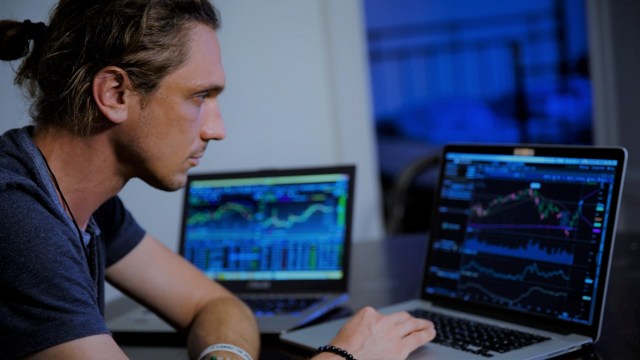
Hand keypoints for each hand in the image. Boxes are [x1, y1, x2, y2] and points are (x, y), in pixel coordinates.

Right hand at [314, 306, 435, 359]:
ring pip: (413, 326)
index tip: (398, 321)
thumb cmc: (342, 348)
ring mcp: (393, 335)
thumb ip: (364, 326)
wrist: (343, 359)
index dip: (393, 320)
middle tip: (421, 321)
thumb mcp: (350, 328)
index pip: (385, 315)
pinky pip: (415, 340)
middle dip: (413, 319)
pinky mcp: (399, 349)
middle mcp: (383, 322)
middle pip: (403, 318)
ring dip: (423, 325)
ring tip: (430, 326)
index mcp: (370, 314)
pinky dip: (425, 336)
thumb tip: (369, 331)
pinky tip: (430, 334)